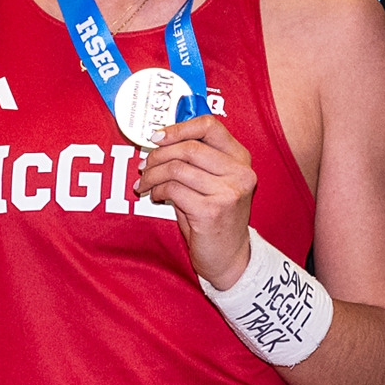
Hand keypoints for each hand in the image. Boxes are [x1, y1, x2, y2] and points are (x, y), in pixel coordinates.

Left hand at [133, 115, 258, 289]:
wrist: (229, 258)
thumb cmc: (216, 218)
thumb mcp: (213, 183)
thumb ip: (196, 161)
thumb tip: (159, 141)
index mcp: (241, 159)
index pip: (210, 126)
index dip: (178, 128)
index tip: (156, 137)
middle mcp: (240, 172)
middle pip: (189, 147)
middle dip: (158, 155)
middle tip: (144, 165)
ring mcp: (229, 191)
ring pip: (177, 168)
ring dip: (153, 175)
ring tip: (145, 184)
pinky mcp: (212, 210)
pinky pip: (173, 189)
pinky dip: (158, 191)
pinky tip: (157, 197)